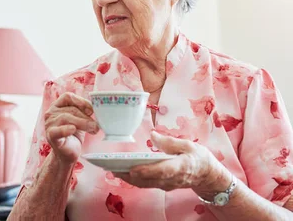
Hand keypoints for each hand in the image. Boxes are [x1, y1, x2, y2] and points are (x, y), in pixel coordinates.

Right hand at [44, 92, 98, 164]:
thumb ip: (84, 113)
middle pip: (70, 109)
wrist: (67, 154)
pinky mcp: (51, 135)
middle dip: (86, 117)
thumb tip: (96, 109)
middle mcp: (51, 113)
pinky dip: (65, 129)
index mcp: (57, 106)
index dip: (81, 101)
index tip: (92, 110)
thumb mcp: (80, 120)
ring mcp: (49, 124)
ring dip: (83, 123)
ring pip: (66, 117)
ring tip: (93, 129)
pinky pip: (57, 131)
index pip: (68, 97)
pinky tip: (72, 130)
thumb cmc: (73, 135)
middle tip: (96, 125)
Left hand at [114, 131, 229, 195]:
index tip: (133, 169)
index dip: (147, 171)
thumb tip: (153, 135)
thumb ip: (170, 142)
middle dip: (130, 175)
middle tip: (112, 168)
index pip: (162, 171)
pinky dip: (134, 180)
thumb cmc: (198, 158)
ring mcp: (167, 185)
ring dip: (129, 179)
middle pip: (149, 180)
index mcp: (181, 167)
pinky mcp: (163, 185)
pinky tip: (123, 172)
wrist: (208, 176)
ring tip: (112, 169)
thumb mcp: (188, 145)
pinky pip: (147, 184)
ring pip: (145, 184)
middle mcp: (172, 179)